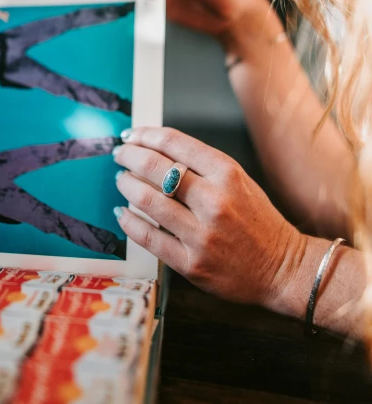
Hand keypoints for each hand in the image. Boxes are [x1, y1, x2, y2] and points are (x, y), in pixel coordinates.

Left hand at [114, 127, 304, 308]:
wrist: (283, 268)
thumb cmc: (258, 221)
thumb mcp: (239, 181)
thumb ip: (202, 166)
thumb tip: (155, 150)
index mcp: (228, 173)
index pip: (174, 143)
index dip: (146, 135)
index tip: (131, 135)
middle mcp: (214, 200)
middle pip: (155, 168)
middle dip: (129, 156)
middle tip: (119, 155)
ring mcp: (202, 234)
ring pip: (147, 201)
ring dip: (126, 186)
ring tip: (121, 181)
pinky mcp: (191, 264)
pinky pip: (148, 237)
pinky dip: (129, 222)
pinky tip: (122, 213)